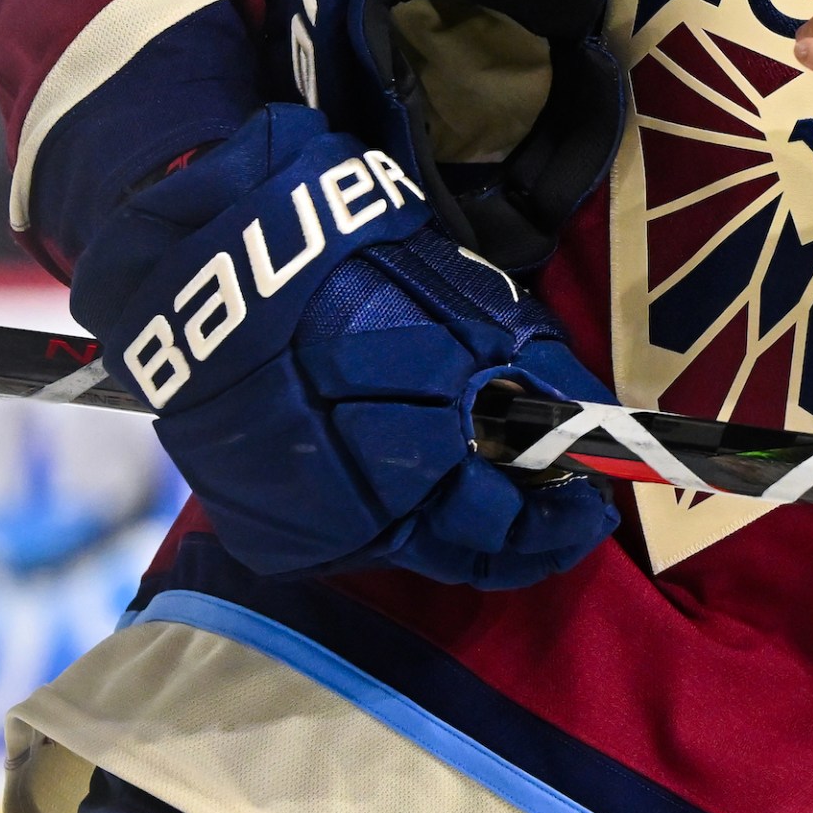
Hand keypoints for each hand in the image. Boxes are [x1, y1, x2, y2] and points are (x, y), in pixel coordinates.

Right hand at [74, 105, 617, 586]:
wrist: (217, 264)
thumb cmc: (359, 269)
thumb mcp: (466, 304)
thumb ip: (535, 375)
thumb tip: (596, 427)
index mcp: (412, 447)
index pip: (501, 525)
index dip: (553, 525)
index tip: (591, 507)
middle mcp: (354, 503)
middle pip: (455, 548)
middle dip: (513, 528)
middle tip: (553, 503)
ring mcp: (301, 519)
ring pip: (404, 547)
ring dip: (452, 523)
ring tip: (489, 484)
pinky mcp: (260, 522)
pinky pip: (347, 539)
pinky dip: (389, 515)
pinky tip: (413, 477)